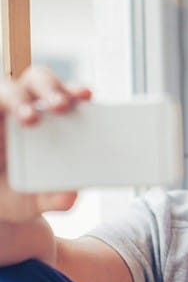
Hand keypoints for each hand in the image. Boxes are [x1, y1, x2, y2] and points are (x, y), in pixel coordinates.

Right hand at [0, 66, 90, 221]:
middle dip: (51, 88)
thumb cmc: (22, 195)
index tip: (86, 94)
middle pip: (38, 81)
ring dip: (20, 100)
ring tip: (30, 118)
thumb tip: (71, 194)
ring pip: (8, 90)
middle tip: (60, 106)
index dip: (75, 90)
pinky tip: (3, 122)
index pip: (65, 94)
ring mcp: (0, 113)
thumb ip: (57, 198)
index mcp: (52, 121)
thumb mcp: (40, 201)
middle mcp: (24, 108)